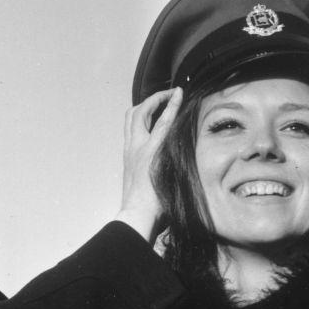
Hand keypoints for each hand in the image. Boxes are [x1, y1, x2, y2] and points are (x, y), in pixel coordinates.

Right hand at [115, 87, 182, 243]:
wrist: (137, 215)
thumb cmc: (144, 210)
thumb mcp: (145, 189)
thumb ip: (152, 179)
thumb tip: (165, 183)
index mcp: (129, 157)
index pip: (132, 128)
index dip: (143, 114)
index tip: (156, 107)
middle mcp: (131, 149)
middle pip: (132, 115)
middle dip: (148, 101)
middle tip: (165, 95)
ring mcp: (139, 148)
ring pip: (141, 113)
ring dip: (157, 99)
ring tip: (172, 94)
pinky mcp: (152, 150)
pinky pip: (162, 122)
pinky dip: (170, 107)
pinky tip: (179, 97)